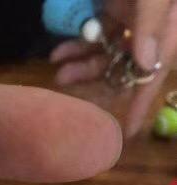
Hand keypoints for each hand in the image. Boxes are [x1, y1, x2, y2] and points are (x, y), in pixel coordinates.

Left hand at [50, 0, 176, 135]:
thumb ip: (151, 21)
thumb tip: (147, 62)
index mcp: (171, 26)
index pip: (156, 72)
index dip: (141, 103)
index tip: (128, 132)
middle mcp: (152, 28)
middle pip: (128, 67)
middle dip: (100, 84)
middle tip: (71, 96)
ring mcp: (133, 18)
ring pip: (109, 53)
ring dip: (83, 66)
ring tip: (59, 75)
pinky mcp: (116, 6)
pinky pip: (98, 33)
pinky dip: (80, 44)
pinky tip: (59, 53)